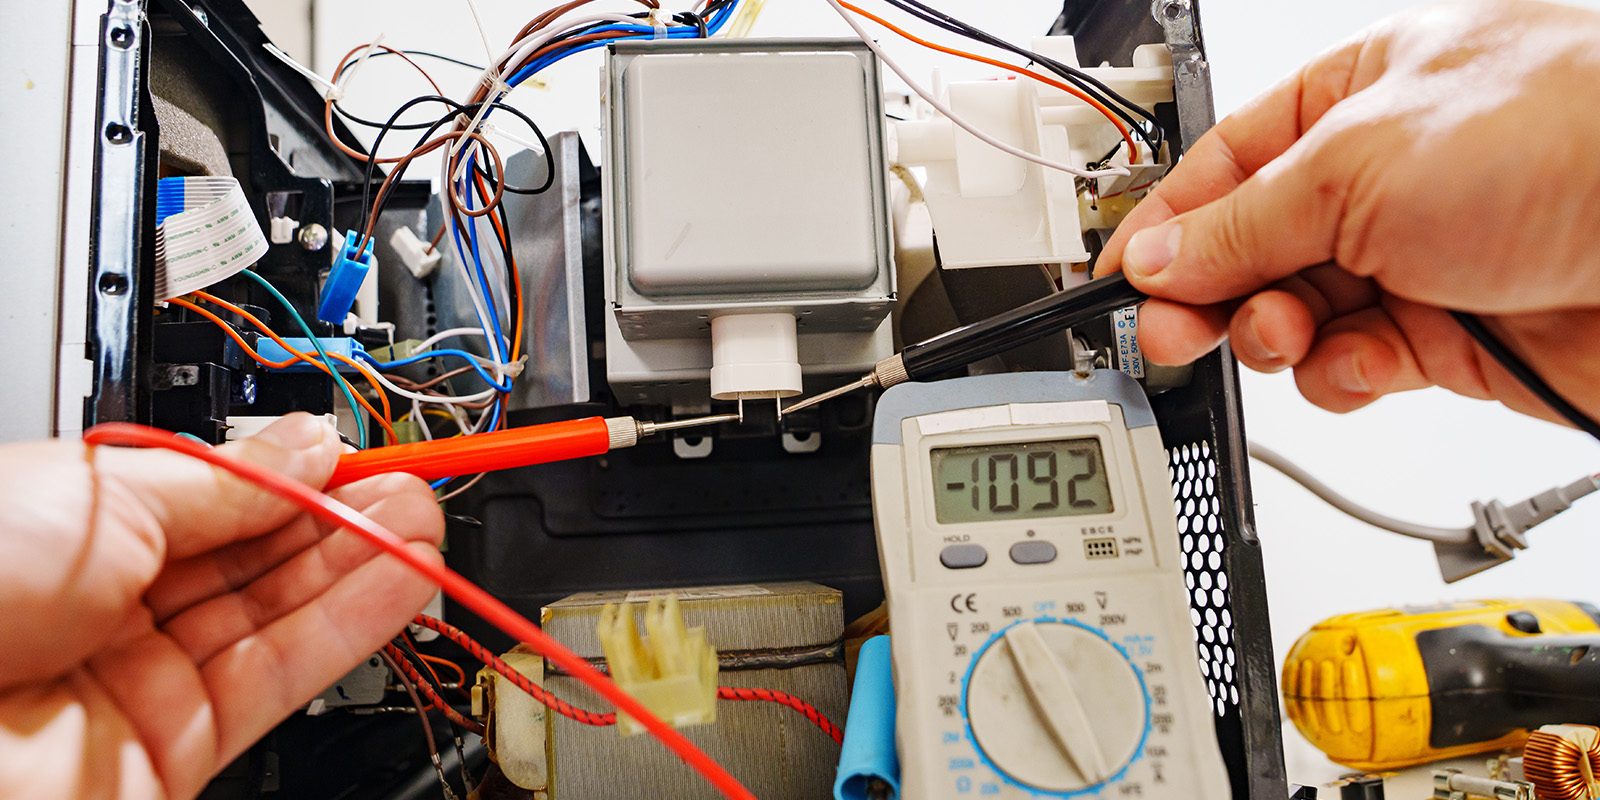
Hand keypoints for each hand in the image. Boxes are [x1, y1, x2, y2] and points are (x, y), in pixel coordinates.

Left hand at [0, 414, 444, 799]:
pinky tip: (400, 580)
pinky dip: (350, 625)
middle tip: (409, 482)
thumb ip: (223, 479)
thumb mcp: (98, 490)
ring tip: (422, 522)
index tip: (354, 447)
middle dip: (336, 512)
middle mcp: (102, 602)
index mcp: (65, 525)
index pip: (209, 490)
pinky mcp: (176, 748)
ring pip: (275, 612)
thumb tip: (306, 448)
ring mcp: (139, 678)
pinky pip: (281, 675)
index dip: (287, 468)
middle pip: (250, 551)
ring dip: (359, 563)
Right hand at [1100, 0, 1599, 420]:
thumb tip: (1159, 255)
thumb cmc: (1572, 139)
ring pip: (1294, 317)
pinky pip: (1355, 365)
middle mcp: (1383, 179)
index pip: (1224, 167)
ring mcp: (1417, 258)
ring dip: (1275, 337)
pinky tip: (1359, 362)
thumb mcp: (1359, 164)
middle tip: (1177, 330)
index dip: (1164, 226)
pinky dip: (1342, 374)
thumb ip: (1241, 221)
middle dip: (1209, 294)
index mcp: (1356, 97)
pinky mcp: (1450, 335)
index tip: (1118, 280)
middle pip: (1250, 249)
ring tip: (1287, 336)